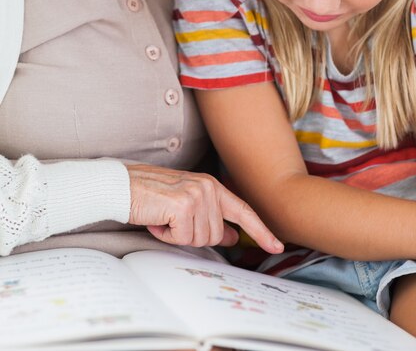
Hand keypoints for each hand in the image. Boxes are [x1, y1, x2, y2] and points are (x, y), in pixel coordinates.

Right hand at [126, 164, 282, 252]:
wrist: (121, 186)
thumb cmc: (149, 194)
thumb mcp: (185, 204)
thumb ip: (211, 218)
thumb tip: (232, 236)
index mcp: (211, 185)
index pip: (243, 211)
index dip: (261, 231)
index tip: (276, 246)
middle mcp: (208, 187)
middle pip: (217, 235)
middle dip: (192, 235)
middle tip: (171, 220)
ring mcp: (197, 195)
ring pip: (200, 239)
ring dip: (178, 235)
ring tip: (163, 217)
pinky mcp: (183, 206)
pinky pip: (183, 238)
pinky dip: (167, 234)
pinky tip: (157, 219)